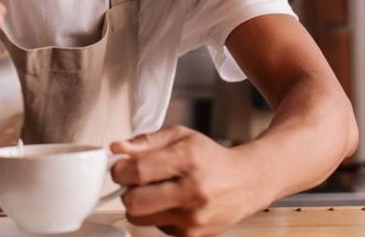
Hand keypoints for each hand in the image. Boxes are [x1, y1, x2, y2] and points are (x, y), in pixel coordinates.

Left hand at [110, 125, 271, 236]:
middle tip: (137, 181)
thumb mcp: (179, 136)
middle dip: (127, 190)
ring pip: (139, 218)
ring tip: (156, 191)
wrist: (247, 182)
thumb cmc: (210, 157)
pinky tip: (172, 203)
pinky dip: (156, 215)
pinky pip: (155, 227)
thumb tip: (116, 148)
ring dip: (139, 205)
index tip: (121, 167)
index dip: (119, 170)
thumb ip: (145, 141)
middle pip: (133, 201)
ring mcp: (193, 217)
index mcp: (187, 161)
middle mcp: (192, 191)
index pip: (136, 172)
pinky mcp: (194, 235)